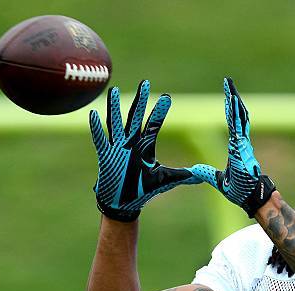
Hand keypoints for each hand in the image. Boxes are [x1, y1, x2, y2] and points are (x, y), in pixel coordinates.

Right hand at [89, 80, 201, 221]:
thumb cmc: (143, 190)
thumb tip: (201, 175)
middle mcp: (131, 143)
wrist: (125, 204)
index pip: (153, 124)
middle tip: (145, 83)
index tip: (167, 98)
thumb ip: (183, 175)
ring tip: (114, 89)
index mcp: (145, 147)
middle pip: (135, 117)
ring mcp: (117, 148)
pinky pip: (100, 139)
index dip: (160, 111)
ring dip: (114, 107)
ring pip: (115, 123)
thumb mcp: (165, 180)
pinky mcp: (106, 156)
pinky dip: (96, 128)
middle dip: (140, 100)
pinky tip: (93, 113)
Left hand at [190, 78, 275, 217]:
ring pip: (239, 118)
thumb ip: (207, 173)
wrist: (252, 199)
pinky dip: (235, 114)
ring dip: (234, 102)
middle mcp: (242, 144)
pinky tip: (233, 102)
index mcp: (237, 149)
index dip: (231, 111)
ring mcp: (243, 145)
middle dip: (233, 99)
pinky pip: (238, 127)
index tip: (228, 98)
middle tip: (229, 83)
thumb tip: (195, 169)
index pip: (233, 125)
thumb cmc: (241, 192)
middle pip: (238, 116)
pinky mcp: (242, 148)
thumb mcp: (219, 181)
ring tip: (230, 86)